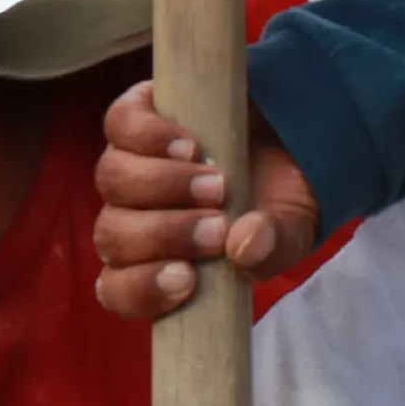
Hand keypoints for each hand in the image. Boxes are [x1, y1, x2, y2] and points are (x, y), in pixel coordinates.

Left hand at [92, 80, 319, 319]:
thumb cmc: (278, 194)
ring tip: (217, 184)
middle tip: (219, 228)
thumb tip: (242, 249)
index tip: (188, 279)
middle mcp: (133, 216)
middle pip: (113, 236)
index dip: (140, 289)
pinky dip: (150, 137)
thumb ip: (275, 248)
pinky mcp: (134, 115)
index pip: (120, 290)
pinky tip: (190, 145)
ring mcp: (128, 164)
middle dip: (165, 235)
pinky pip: (120, 126)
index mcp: (158, 261)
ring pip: (113, 181)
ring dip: (164, 185)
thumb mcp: (291, 229)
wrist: (287, 128)